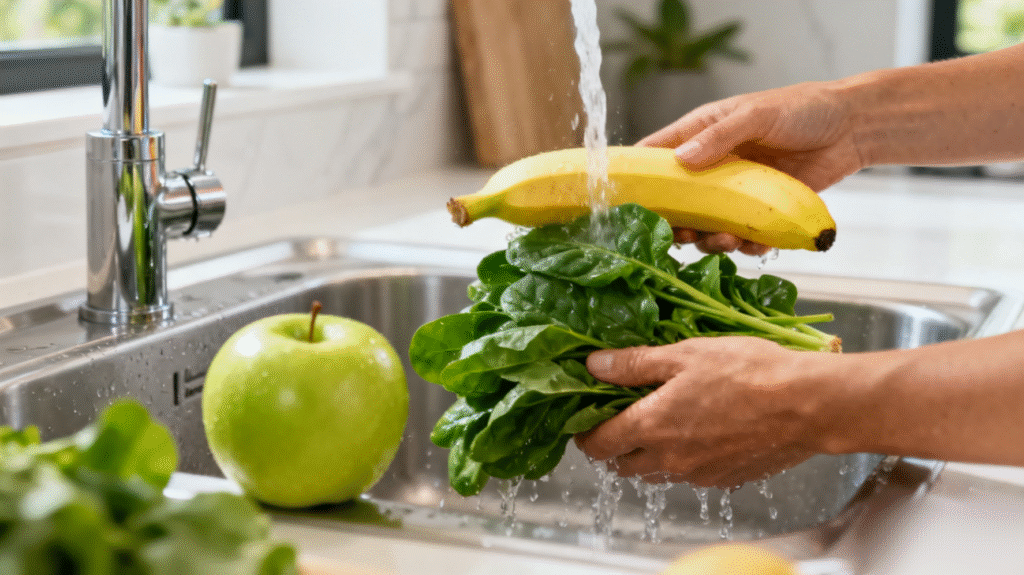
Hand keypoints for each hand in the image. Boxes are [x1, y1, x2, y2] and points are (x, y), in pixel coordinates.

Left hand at [574, 337, 827, 487]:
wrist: (807, 404)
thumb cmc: (747, 372)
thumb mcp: (684, 354)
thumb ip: (634, 364)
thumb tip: (593, 365)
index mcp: (652, 427)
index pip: (599, 445)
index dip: (584, 434)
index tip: (584, 420)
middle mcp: (670, 460)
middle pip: (623, 466)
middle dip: (614, 448)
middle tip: (621, 420)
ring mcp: (698, 475)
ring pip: (657, 474)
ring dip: (648, 456)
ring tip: (661, 425)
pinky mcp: (726, 480)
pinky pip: (691, 476)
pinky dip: (684, 460)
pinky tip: (699, 433)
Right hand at [642, 81, 864, 254]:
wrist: (852, 128)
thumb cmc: (802, 109)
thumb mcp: (756, 114)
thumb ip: (719, 136)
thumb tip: (681, 160)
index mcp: (700, 135)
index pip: (655, 156)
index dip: (637, 179)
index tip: (626, 203)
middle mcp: (712, 167)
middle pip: (676, 204)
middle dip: (675, 224)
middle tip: (683, 235)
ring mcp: (734, 193)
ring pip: (706, 226)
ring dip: (709, 240)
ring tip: (726, 241)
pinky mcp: (759, 212)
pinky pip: (743, 238)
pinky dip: (745, 247)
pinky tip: (755, 244)